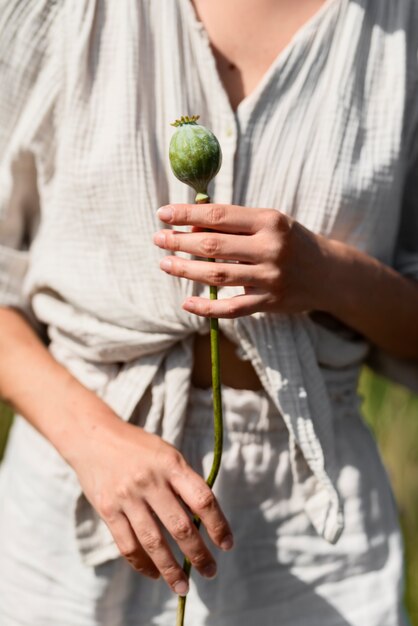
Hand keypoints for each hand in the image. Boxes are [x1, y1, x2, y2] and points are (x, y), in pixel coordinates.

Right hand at [71, 418, 232, 594]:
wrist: (93, 437)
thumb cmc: (137, 447)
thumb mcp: (166, 454)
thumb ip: (183, 482)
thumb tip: (204, 519)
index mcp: (171, 464)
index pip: (202, 499)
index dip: (218, 525)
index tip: (227, 544)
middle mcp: (150, 481)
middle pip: (180, 526)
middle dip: (198, 554)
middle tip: (211, 571)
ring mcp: (127, 496)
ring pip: (154, 542)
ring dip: (171, 569)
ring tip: (183, 586)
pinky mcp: (107, 509)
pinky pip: (127, 545)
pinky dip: (142, 564)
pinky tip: (154, 573)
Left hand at [153, 203, 329, 317]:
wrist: (329, 273)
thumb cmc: (291, 242)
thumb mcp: (269, 224)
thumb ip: (235, 224)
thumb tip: (190, 227)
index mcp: (270, 221)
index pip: (219, 215)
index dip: (187, 214)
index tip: (163, 214)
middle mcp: (271, 248)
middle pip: (214, 245)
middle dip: (180, 242)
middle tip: (158, 240)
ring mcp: (271, 277)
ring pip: (218, 275)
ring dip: (186, 270)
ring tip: (166, 264)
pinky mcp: (271, 302)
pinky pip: (232, 308)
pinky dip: (207, 308)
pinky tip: (187, 302)